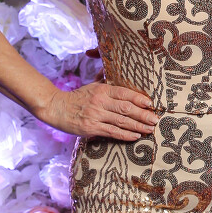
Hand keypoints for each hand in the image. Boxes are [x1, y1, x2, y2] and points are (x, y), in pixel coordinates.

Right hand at [38, 81, 158, 139]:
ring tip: (149, 129)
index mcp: (102, 89)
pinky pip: (112, 132)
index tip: (151, 104)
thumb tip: (121, 75)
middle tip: (155, 120)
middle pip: (126, 108)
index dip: (139, 99)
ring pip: (121, 121)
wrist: (56, 108)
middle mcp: (100, 101)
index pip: (125, 93)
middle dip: (143, 115)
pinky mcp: (91, 128)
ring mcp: (96, 115)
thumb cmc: (77, 97)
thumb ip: (106, 83)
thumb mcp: (92, 86)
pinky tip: (135, 136)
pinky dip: (125, 135)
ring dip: (138, 126)